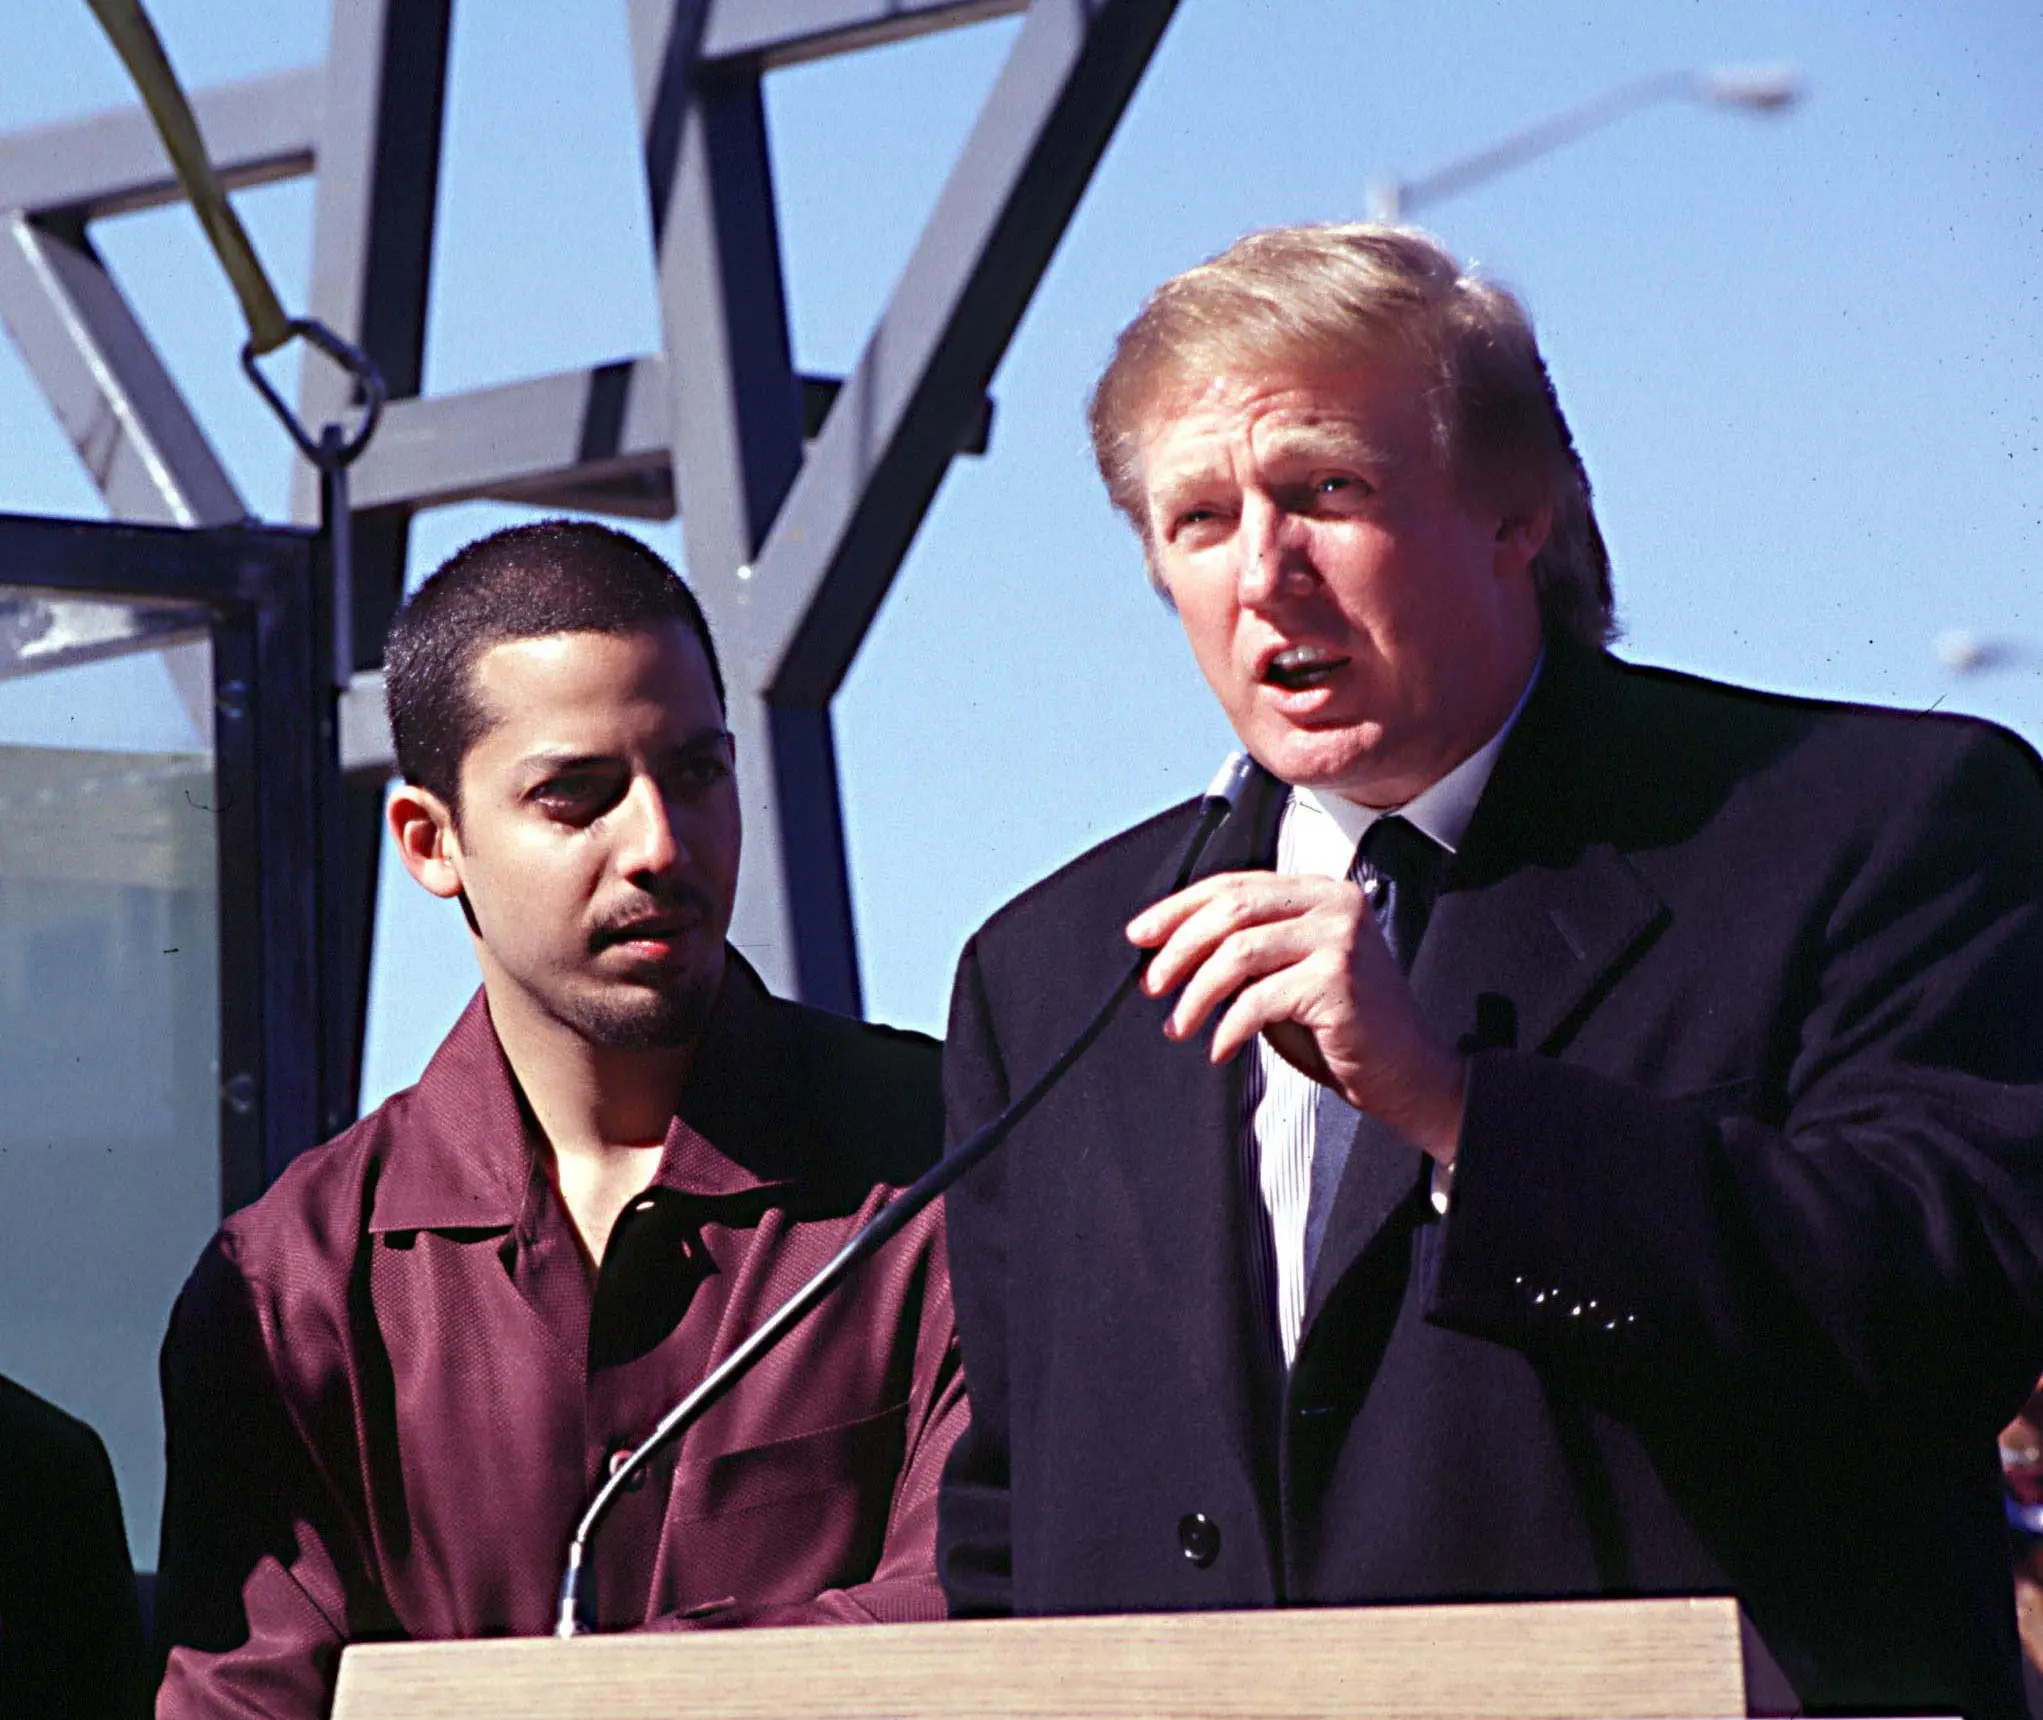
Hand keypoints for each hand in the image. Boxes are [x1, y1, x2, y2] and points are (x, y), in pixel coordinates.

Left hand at [1126, 870, 1466, 1161]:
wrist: (1409, 1075)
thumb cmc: (1344, 1028)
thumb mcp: (1289, 973)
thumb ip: (1247, 950)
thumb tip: (1169, 949)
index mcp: (1321, 892)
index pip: (1235, 885)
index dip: (1179, 908)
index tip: (1140, 936)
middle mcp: (1334, 905)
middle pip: (1232, 911)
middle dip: (1179, 949)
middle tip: (1151, 985)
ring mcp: (1340, 940)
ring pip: (1238, 953)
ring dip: (1196, 994)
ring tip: (1179, 1026)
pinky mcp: (1337, 981)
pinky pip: (1258, 999)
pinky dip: (1229, 1028)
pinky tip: (1219, 1048)